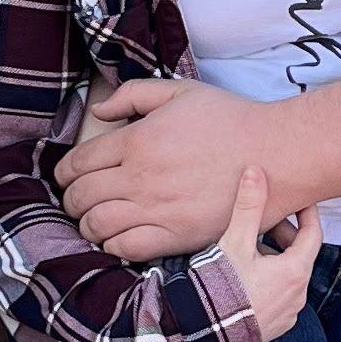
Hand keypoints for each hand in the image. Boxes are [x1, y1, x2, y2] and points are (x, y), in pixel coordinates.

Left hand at [57, 77, 257, 263]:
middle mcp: (141, 177)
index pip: (77, 163)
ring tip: (92, 223)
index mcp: (137, 140)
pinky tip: (117, 239)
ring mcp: (158, 209)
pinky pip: (126, 249)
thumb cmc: (232, 120)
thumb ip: (134, 96)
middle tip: (76, 203)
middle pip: (81, 197)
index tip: (66, 178)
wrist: (277, 155)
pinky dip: (112, 246)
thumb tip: (98, 111)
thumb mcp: (181, 92)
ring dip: (86, 226)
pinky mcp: (177, 235)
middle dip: (70, 201)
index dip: (63, 173)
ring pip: (97, 226)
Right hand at [222, 164, 322, 337]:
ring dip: (275, 260)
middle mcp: (299, 294)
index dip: (307, 213)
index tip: (299, 199)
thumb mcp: (235, 243)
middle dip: (284, 236)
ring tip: (250, 249)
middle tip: (265, 222)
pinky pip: (280, 297)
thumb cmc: (223, 288)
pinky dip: (270, 282)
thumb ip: (248, 207)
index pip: (313, 233)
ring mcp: (289, 313)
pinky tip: (247, 278)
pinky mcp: (276, 327)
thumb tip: (255, 172)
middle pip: (300, 255)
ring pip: (289, 277)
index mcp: (296, 271)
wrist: (207, 334)